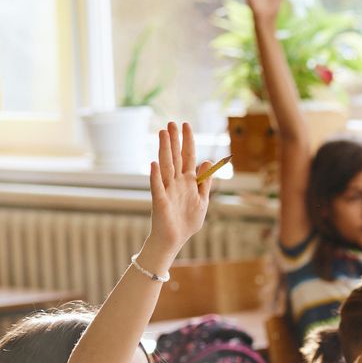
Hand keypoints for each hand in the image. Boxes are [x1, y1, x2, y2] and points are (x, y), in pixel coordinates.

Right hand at [148, 122, 213, 255]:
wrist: (175, 239)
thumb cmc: (187, 220)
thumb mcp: (202, 199)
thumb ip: (204, 181)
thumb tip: (207, 161)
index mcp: (188, 181)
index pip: (188, 156)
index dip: (188, 141)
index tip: (185, 125)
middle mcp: (176, 182)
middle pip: (175, 157)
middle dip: (174, 140)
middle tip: (171, 123)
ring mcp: (167, 190)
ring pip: (166, 166)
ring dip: (164, 150)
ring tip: (162, 134)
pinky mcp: (160, 201)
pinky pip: (157, 187)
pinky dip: (156, 176)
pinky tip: (154, 165)